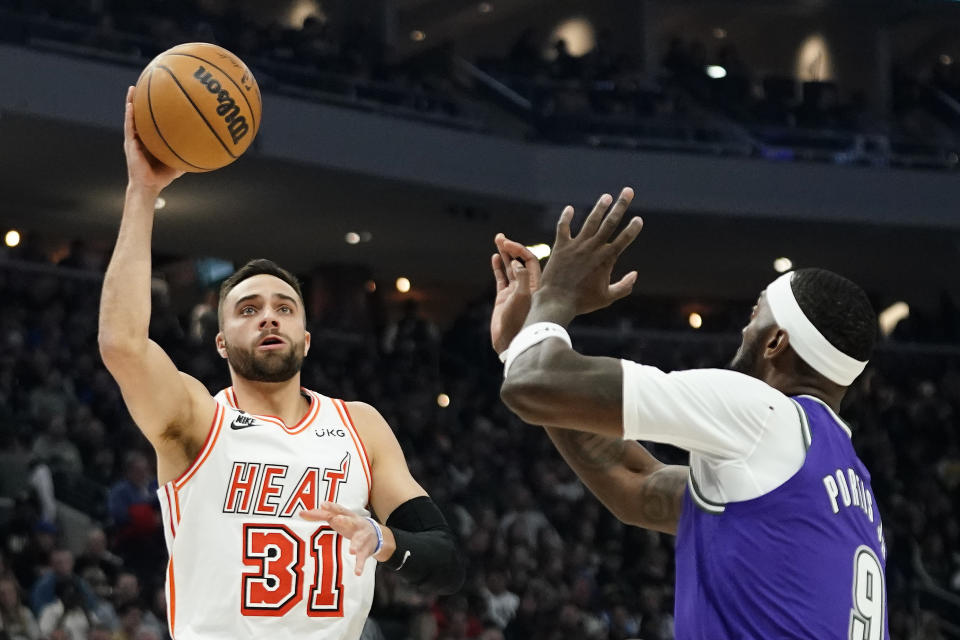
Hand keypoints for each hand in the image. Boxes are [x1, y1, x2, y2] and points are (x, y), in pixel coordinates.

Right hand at [123, 86, 183, 194]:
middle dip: (141, 99)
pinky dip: (129, 116)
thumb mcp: (179, 162)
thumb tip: (206, 149)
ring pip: (131, 117)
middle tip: (145, 83)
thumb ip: (189, 154)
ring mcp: (134, 139)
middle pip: (141, 114)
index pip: (152, 120)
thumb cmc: (162, 176)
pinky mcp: (129, 144)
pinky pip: (129, 127)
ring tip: (133, 88)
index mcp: (151, 139)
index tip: (158, 92)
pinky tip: (130, 106)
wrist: (149, 186)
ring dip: (131, 102)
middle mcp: (141, 136)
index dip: (153, 107)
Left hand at [300, 502, 389, 574]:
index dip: (331, 507)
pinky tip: (357, 572)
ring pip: (358, 540)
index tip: (323, 504)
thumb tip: (301, 513)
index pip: (338, 510)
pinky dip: (360, 565)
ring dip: (355, 545)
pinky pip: (362, 558)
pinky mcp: (365, 550)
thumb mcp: (338, 518)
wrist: (375, 534)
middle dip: (344, 520)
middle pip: (350, 521)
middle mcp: (355, 524)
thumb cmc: (350, 525)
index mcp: (347, 516)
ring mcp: (361, 537)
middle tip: (337, 520)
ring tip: (351, 551)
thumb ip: (320, 516)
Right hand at [490, 233, 541, 353]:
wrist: (509, 341)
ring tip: (498, 240)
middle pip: (520, 261)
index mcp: (535, 285)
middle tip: (500, 237)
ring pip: (510, 267)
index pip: (530, 261)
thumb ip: (521, 279)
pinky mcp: (504, 298)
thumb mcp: (522, 298)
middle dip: (511, 248)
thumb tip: (516, 264)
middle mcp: (526, 286)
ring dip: (504, 254)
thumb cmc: (519, 322)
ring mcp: (515, 291)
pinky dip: (498, 267)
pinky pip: (501, 278)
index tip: (508, 244)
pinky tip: (494, 257)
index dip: (520, 250)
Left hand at [537, 187, 642, 319]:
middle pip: (610, 222)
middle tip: (628, 191)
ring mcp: (577, 245)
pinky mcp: (561, 247)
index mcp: (606, 259)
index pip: (624, 239)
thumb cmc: (582, 302)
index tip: (638, 219)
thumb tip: (635, 274)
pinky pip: (563, 228)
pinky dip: (566, 218)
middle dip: (621, 205)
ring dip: (599, 207)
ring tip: (606, 196)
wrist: (557, 301)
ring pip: (591, 221)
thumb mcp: (607, 298)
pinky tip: (569, 208)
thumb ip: (624, 286)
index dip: (633, 228)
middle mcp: (593, 248)